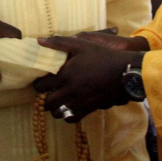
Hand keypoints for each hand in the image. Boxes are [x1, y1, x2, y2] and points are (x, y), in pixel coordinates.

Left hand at [32, 35, 147, 121]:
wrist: (123, 72)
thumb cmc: (101, 56)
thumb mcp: (81, 44)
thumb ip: (58, 43)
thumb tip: (39, 41)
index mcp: (65, 75)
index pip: (41, 85)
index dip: (38, 83)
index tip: (40, 80)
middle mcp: (69, 92)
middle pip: (47, 102)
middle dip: (43, 98)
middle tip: (46, 92)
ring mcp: (79, 102)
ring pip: (57, 113)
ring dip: (54, 107)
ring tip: (56, 99)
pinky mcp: (88, 109)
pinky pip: (71, 119)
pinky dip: (67, 115)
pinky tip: (68, 106)